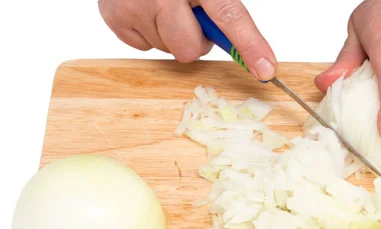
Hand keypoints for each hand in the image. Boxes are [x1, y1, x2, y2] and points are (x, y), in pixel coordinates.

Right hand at [98, 0, 276, 80]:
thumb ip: (224, 9)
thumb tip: (257, 54)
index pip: (230, 16)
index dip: (250, 46)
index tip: (266, 70)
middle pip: (191, 50)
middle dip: (194, 41)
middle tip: (188, 17)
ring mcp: (135, 5)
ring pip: (168, 51)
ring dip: (171, 35)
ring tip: (163, 8)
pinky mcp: (114, 15)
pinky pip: (144, 48)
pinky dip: (148, 34)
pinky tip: (146, 11)